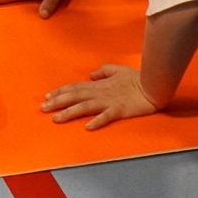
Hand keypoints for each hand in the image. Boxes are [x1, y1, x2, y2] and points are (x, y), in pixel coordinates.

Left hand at [41, 65, 159, 129]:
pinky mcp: (120, 109)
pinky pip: (107, 116)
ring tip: (56, 119)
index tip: (47, 96)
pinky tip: (87, 127)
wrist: (154, 85)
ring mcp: (110, 101)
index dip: (61, 91)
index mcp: (100, 84)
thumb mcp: (118, 70)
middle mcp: (101, 92)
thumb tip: (91, 75)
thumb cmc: (137, 78)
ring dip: (69, 112)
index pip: (76, 87)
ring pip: (85, 106)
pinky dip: (97, 121)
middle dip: (58, 102)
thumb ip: (103, 71)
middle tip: (43, 108)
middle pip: (75, 96)